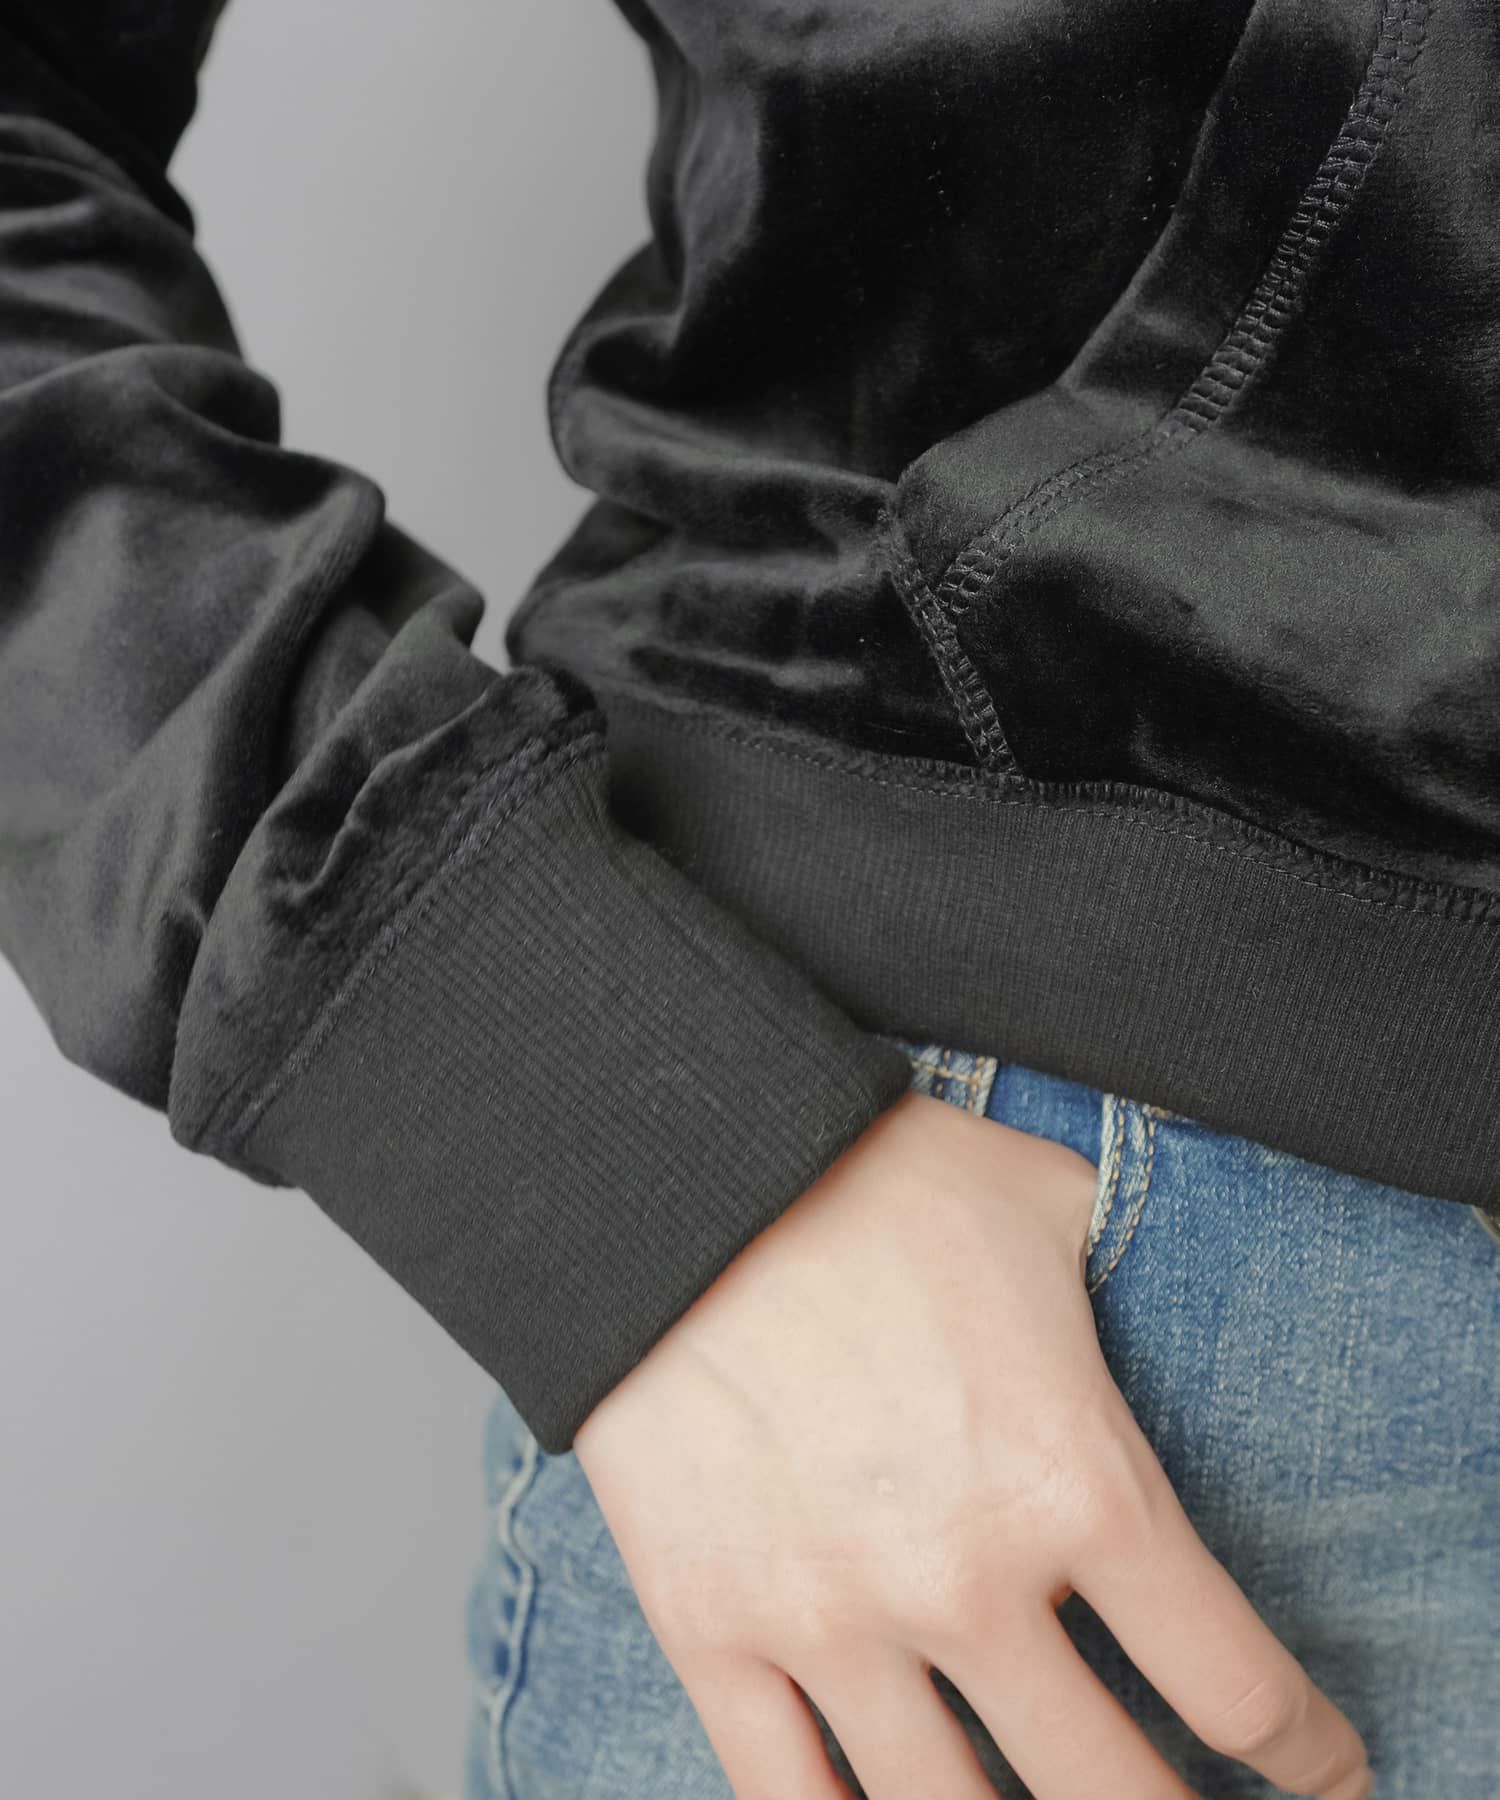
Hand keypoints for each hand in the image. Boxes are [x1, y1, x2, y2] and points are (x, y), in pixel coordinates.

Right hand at [573, 1089, 1372, 1798]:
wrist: (683, 1173)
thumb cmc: (872, 1174)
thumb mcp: (1048, 1202)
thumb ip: (1137, 1264)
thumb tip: (1173, 1272)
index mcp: (1076, 1480)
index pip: (1236, 1689)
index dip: (1304, 1752)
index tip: (1319, 1769)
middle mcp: (966, 1580)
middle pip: (1109, 1794)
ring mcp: (832, 1621)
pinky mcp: (715, 1628)